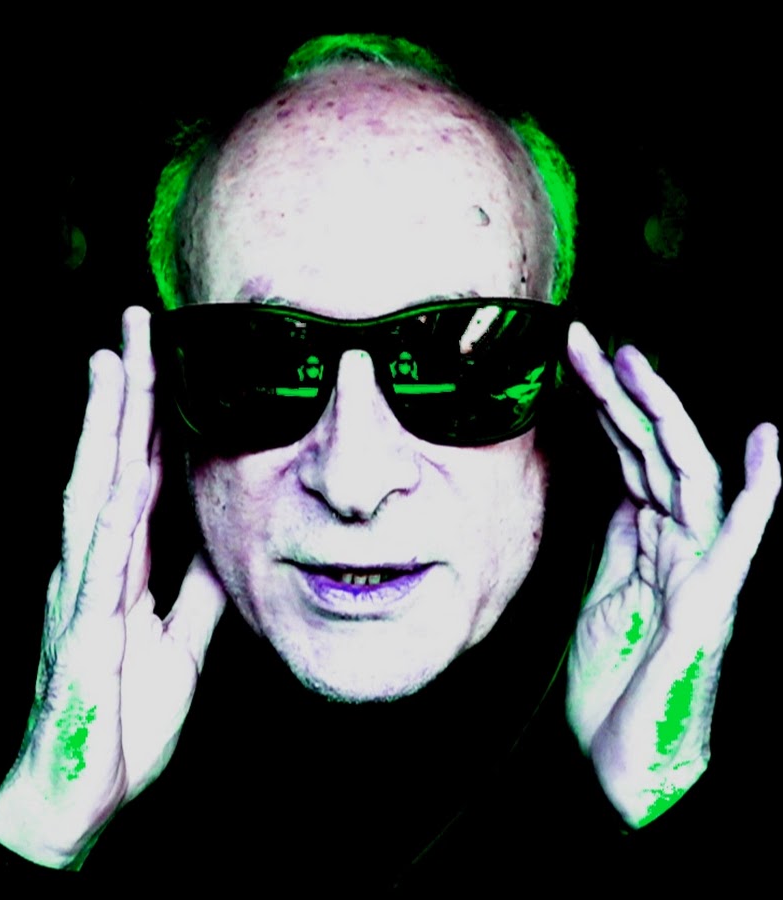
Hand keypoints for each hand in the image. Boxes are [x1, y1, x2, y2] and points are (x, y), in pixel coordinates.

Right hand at [0, 307, 225, 866]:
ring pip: (94, 490)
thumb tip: (221, 543)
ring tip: (114, 363)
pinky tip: (116, 469)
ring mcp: (83, 590)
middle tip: (135, 323)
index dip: (154, 416)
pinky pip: (98, 564)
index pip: (142, 473)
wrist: (80, 792)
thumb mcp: (178, 643)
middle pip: (114, 461)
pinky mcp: (80, 631)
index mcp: (122, 564)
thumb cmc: (122, 716)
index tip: (167, 358)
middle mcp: (95, 562)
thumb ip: (195, 590)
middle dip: (127, 392)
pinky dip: (108, 514)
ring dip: (104, 427)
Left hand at [565, 322, 779, 826]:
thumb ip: (616, 541)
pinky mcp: (714, 597)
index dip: (600, 405)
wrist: (625, 756)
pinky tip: (764, 442)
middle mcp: (674, 541)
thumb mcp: (600, 592)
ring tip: (633, 363)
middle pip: (647, 449)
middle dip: (616, 393)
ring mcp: (696, 564)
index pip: (623, 454)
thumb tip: (619, 490)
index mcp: (642, 537)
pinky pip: (744, 536)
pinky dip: (760, 488)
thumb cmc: (615, 679)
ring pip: (684, 473)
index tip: (566, 360)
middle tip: (580, 340)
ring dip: (661, 415)